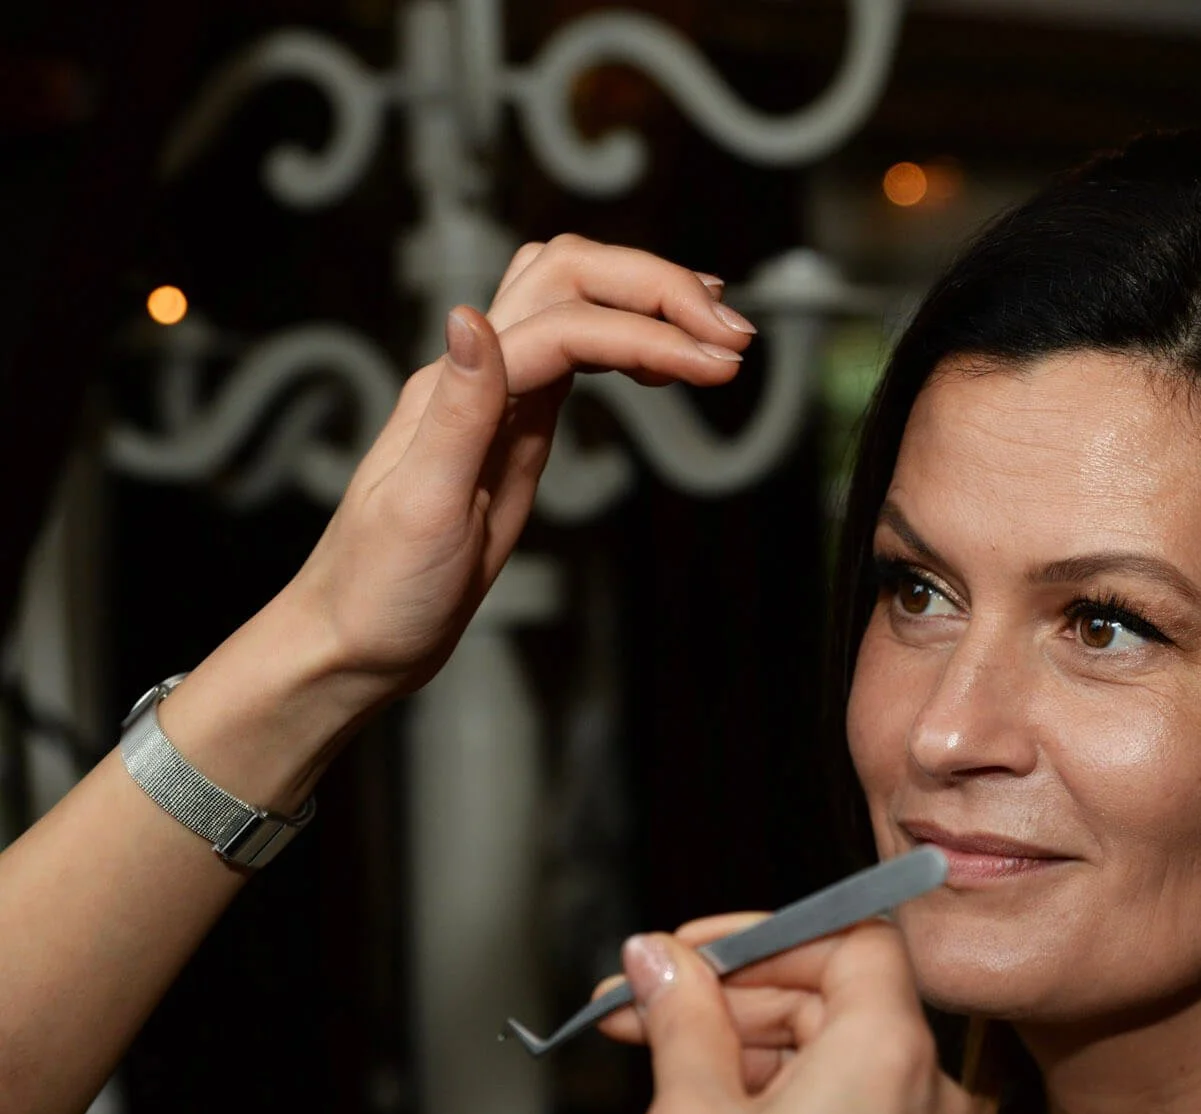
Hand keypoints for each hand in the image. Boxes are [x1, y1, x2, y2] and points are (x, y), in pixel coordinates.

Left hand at [277, 236, 753, 704]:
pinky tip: (668, 364)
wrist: (357, 640)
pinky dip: (631, 342)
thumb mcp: (420, 508)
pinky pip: (579, 354)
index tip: (720, 365)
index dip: (649, 333)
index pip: (568, 326)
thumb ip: (456, 412)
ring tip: (722, 338)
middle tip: (735, 338)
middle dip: (659, 291)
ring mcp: (500, 397)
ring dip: (650, 302)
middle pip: (572, 279)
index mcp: (454, 390)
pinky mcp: (520, 427)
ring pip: (576, 302)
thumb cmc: (381, 590)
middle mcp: (477, 375)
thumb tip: (469, 318)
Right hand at [612, 920, 982, 1113]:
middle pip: (833, 996)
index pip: (847, 938)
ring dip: (746, 1048)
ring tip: (659, 1062)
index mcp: (890, 1050)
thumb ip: (681, 1016)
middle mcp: (928, 1090)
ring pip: (832, 1054)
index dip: (763, 936)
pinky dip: (781, 1098)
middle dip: (731, 997)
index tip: (690, 955)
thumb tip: (660, 958)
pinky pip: (846, 1109)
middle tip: (645, 1004)